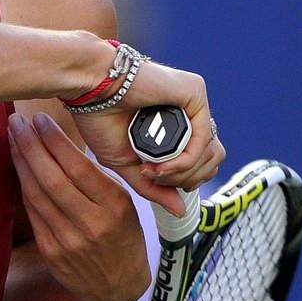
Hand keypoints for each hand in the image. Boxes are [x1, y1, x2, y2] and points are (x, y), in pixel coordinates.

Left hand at [7, 111, 150, 300]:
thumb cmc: (124, 238)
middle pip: (52, 178)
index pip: (78, 168)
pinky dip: (23, 185)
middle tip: (17, 121)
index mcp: (114, 206)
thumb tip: (62, 144)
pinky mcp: (50, 251)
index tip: (40, 119)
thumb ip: (98, 180)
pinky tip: (18, 166)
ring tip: (13, 136)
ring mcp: (67, 240)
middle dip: (31, 145)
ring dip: (21, 162)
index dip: (55, 141)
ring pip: (36, 193)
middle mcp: (90, 223)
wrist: (117, 288)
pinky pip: (32, 212)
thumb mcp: (126, 206)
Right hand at [69, 59, 224, 211]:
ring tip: (156, 172)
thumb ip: (154, 187)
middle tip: (157, 178)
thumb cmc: (100, 119)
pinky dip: (185, 159)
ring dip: (184, 172)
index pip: (202, 163)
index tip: (156, 180)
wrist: (89, 89)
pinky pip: (203, 138)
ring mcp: (194, 101)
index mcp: (176, 126)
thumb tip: (181, 211)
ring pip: (211, 152)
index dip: (184, 180)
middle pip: (212, 160)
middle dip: (187, 179)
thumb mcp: (127, 164)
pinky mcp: (194, 92)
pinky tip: (162, 164)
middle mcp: (189, 113)